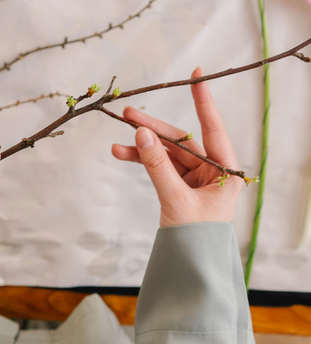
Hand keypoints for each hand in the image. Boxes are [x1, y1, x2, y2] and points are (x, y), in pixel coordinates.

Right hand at [112, 67, 242, 226]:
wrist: (191, 267)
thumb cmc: (196, 238)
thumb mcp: (176, 199)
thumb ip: (157, 166)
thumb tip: (142, 134)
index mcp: (225, 172)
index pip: (214, 129)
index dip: (204, 101)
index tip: (198, 75)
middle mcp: (212, 171)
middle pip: (181, 141)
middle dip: (154, 129)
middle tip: (130, 114)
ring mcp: (195, 178)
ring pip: (166, 153)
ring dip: (143, 147)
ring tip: (118, 143)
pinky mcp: (180, 185)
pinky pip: (160, 166)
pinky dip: (143, 161)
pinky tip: (123, 155)